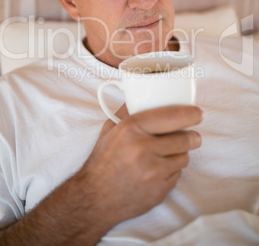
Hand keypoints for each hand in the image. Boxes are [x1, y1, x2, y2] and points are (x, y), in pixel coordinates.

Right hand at [79, 104, 202, 227]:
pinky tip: (158, 170)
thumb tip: (145, 96)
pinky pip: (178, 175)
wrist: (95, 198)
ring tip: (168, 154)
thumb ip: (128, 112)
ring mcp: (152, 172)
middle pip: (184, 138)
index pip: (171, 116)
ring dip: (180, 154)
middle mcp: (143, 149)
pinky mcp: (159, 190)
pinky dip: (172, 171)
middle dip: (192, 136)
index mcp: (131, 129)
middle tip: (192, 135)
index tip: (198, 113)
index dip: (190, 114)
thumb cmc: (103, 161)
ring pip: (184, 157)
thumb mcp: (110, 130)